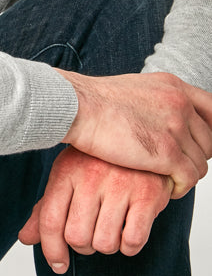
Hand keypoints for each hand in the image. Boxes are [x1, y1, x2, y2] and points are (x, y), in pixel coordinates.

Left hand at [19, 147, 175, 272]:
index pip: (50, 220)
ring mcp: (120, 185)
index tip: (59, 265)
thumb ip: (47, 209)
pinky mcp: (148, 195)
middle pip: (77, 237)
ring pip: (105, 243)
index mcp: (67, 171)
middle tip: (92, 233)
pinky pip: (133, 240)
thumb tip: (25, 238)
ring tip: (112, 228)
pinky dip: (130, 246)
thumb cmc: (100, 163)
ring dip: (108, 245)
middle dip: (84, 246)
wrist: (144, 140)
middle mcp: (91, 176)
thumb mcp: (68, 177)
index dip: (51, 250)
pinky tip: (129, 230)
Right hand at [59, 70, 211, 198]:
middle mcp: (180, 104)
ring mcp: (175, 127)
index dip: (209, 130)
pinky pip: (189, 177)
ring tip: (169, 180)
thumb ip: (154, 101)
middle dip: (195, 156)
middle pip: (208, 140)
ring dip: (187, 175)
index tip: (197, 144)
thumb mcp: (134, 89)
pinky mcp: (167, 153)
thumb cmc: (92, 102)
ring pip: (200, 162)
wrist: (77, 107)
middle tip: (178, 167)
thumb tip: (157, 117)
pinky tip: (167, 189)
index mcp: (173, 86)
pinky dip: (180, 187)